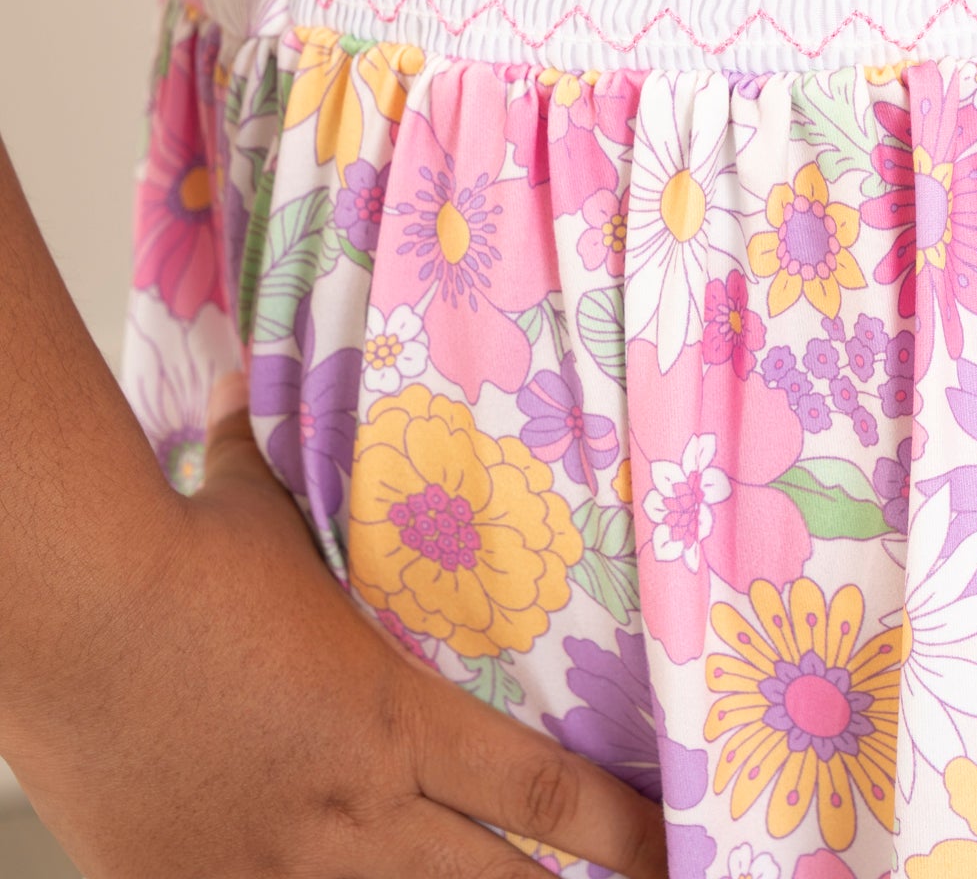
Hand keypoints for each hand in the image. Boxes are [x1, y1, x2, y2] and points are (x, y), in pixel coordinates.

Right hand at [9, 374, 668, 878]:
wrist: (75, 615)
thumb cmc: (182, 552)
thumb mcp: (265, 502)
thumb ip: (289, 456)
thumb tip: (259, 381)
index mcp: (395, 721)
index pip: (545, 792)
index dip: (620, 831)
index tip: (667, 846)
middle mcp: (353, 814)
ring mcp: (272, 871)